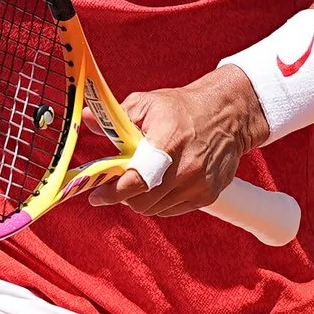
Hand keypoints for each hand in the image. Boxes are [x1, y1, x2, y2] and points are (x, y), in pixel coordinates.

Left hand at [87, 65, 268, 217]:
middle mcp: (188, 167)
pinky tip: (162, 182)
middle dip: (124, 194)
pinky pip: (170, 210)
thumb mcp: (147, 103)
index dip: (113, 192)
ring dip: (142, 197)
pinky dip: (160, 201)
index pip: (137, 179)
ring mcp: (199, 184)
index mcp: (169, 141)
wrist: (229, 114)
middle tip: (119, 181)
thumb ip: (115, 118)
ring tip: (145, 177)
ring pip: (154, 209)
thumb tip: (85, 118)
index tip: (97, 196)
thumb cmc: (183, 109)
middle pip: (142, 200)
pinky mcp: (208, 195)